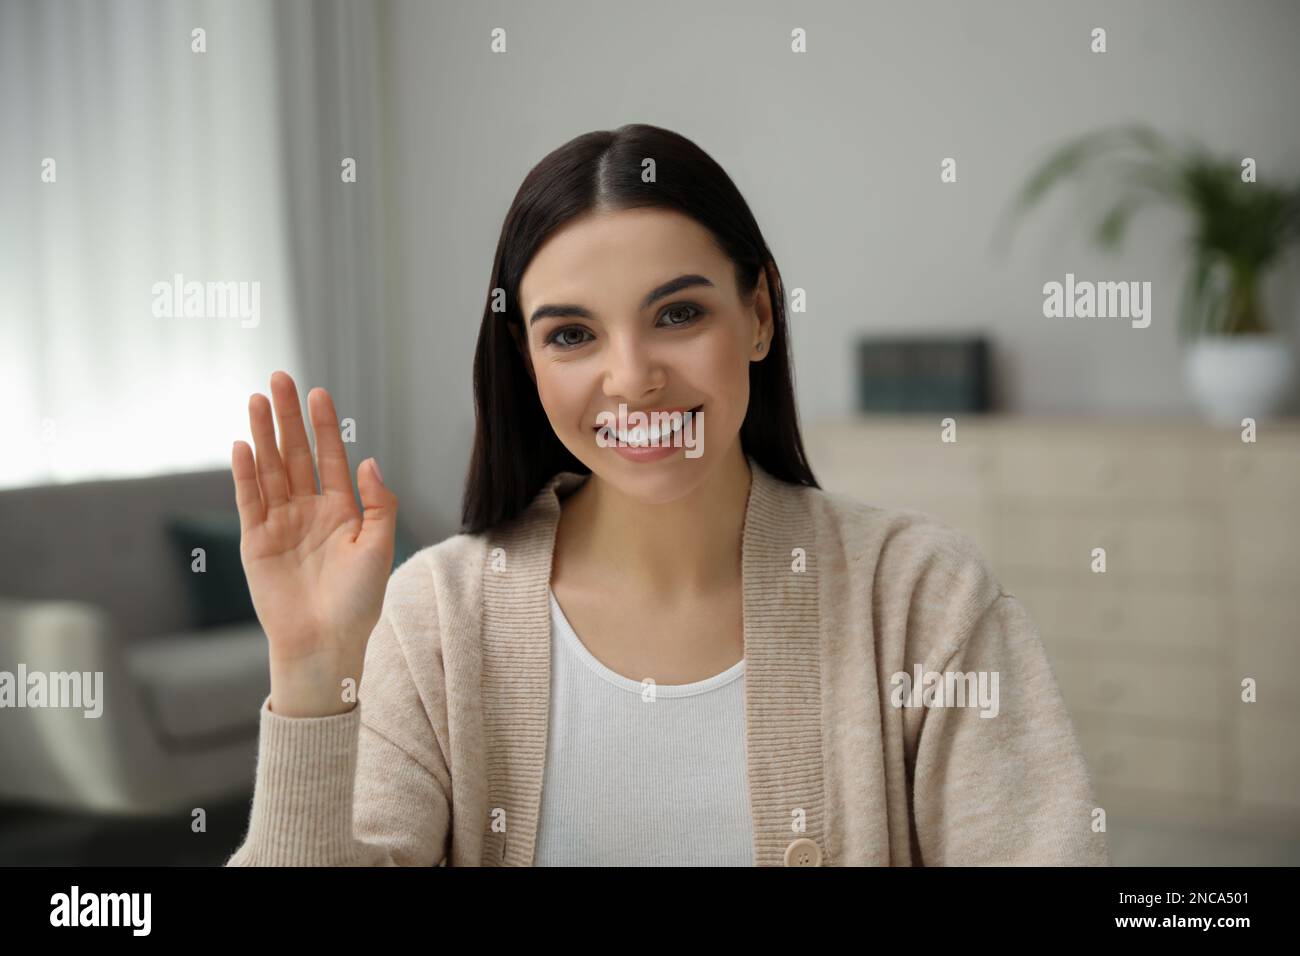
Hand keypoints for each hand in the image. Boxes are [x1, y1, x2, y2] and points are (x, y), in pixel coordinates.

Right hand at [231, 371, 397, 716]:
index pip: (329, 458)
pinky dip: (246, 473)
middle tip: (279, 379)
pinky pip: (249, 500)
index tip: (317, 392)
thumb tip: (367, 460)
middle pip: (295, 454)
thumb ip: (378, 503)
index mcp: (340, 511)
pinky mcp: (255, 541)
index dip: (323, 426)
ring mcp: (279, 524)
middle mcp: (308, 512)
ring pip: (270, 469)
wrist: (325, 643)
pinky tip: (243, 444)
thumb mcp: (379, 548)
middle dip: (288, 417)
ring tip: (257, 399)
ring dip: (263, 434)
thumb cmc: (358, 602)